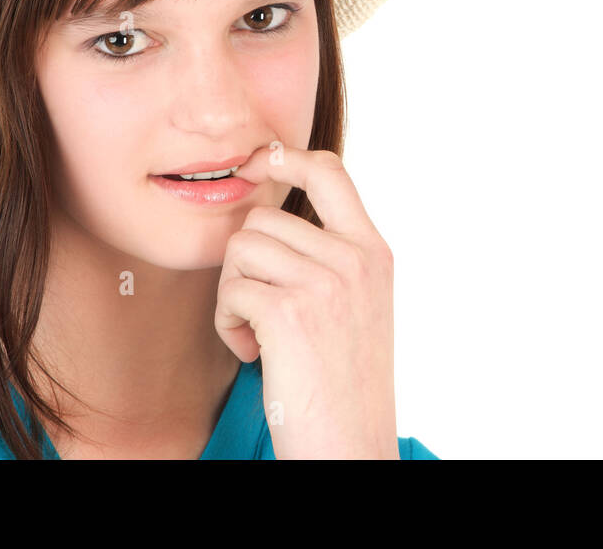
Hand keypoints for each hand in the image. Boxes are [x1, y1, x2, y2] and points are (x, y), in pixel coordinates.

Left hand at [214, 144, 398, 458]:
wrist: (351, 446)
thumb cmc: (345, 386)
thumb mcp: (359, 306)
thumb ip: (333, 257)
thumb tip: (270, 217)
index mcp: (374, 252)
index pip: (329, 170)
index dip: (285, 157)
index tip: (255, 163)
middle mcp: (355, 258)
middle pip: (261, 219)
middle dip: (245, 265)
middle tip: (264, 312)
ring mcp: (325, 282)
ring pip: (240, 251)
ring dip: (234, 295)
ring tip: (261, 335)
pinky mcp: (290, 310)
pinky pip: (229, 291)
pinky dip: (228, 325)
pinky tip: (255, 353)